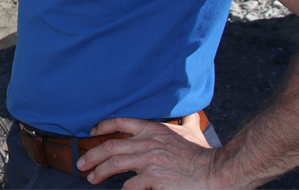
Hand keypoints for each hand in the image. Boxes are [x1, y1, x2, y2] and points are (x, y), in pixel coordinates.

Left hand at [77, 114, 225, 187]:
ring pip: (114, 164)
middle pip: (111, 145)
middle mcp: (148, 143)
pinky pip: (130, 185)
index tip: (92, 133)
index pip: (121, 122)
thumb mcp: (193, 132)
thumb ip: (187, 123)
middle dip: (92, 155)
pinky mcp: (154, 178)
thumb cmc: (204, 155)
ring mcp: (150, 160)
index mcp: (154, 130)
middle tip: (82, 164)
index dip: (103, 126)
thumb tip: (193, 115)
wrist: (217, 172)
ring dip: (100, 172)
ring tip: (92, 178)